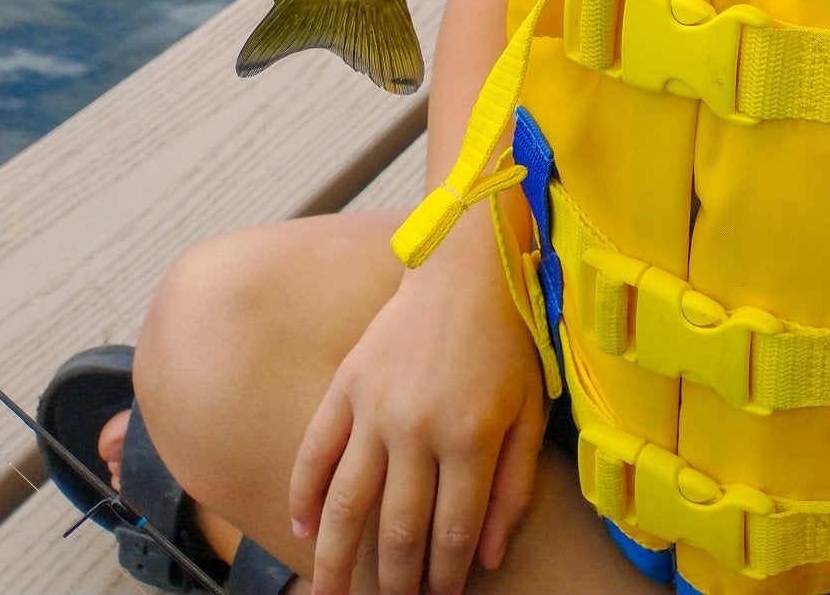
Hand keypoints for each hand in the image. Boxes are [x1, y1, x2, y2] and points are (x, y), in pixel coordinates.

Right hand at [289, 202, 546, 594]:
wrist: (463, 266)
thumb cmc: (506, 338)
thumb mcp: (529, 409)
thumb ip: (514, 486)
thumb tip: (489, 557)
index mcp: (470, 435)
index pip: (453, 532)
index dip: (447, 577)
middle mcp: (417, 428)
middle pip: (399, 529)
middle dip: (395, 582)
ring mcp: (375, 408)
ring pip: (347, 503)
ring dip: (335, 561)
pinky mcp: (346, 387)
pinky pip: (316, 451)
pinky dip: (303, 495)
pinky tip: (299, 532)